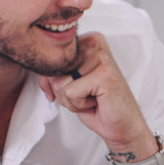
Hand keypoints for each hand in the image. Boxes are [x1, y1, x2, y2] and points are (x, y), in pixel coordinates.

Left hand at [40, 32, 153, 157]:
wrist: (122, 124)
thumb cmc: (97, 104)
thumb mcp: (69, 83)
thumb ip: (53, 72)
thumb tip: (41, 71)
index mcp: (87, 40)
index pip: (51, 59)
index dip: (55, 82)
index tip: (75, 89)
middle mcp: (94, 43)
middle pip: (53, 71)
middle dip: (64, 92)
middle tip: (87, 95)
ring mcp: (101, 58)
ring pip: (60, 83)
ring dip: (73, 100)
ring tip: (92, 98)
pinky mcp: (104, 74)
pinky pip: (71, 92)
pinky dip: (80, 105)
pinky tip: (97, 102)